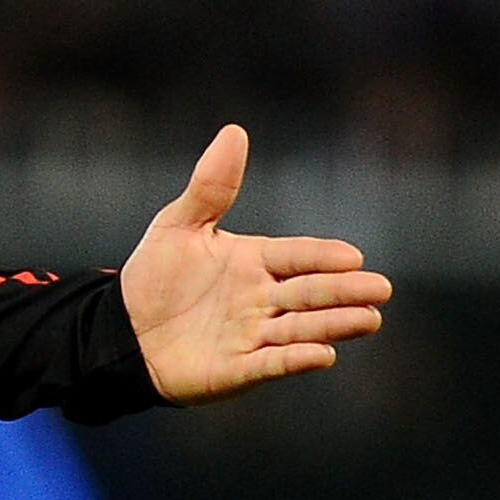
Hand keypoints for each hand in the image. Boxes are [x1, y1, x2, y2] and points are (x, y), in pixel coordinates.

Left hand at [120, 127, 389, 401]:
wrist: (119, 331)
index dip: (323, 257)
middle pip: (311, 293)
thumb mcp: (178, 226)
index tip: (353, 256)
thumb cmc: (153, 278)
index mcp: (255, 261)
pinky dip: (296, 359)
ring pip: (301, 327)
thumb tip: (234, 131)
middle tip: (380, 289)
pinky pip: (271, 364)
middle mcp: (262, 298)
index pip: (298, 256)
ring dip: (334, 324)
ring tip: (369, 319)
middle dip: (345, 291)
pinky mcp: (236, 368)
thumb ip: (211, 187)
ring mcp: (252, 334)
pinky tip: (323, 355)